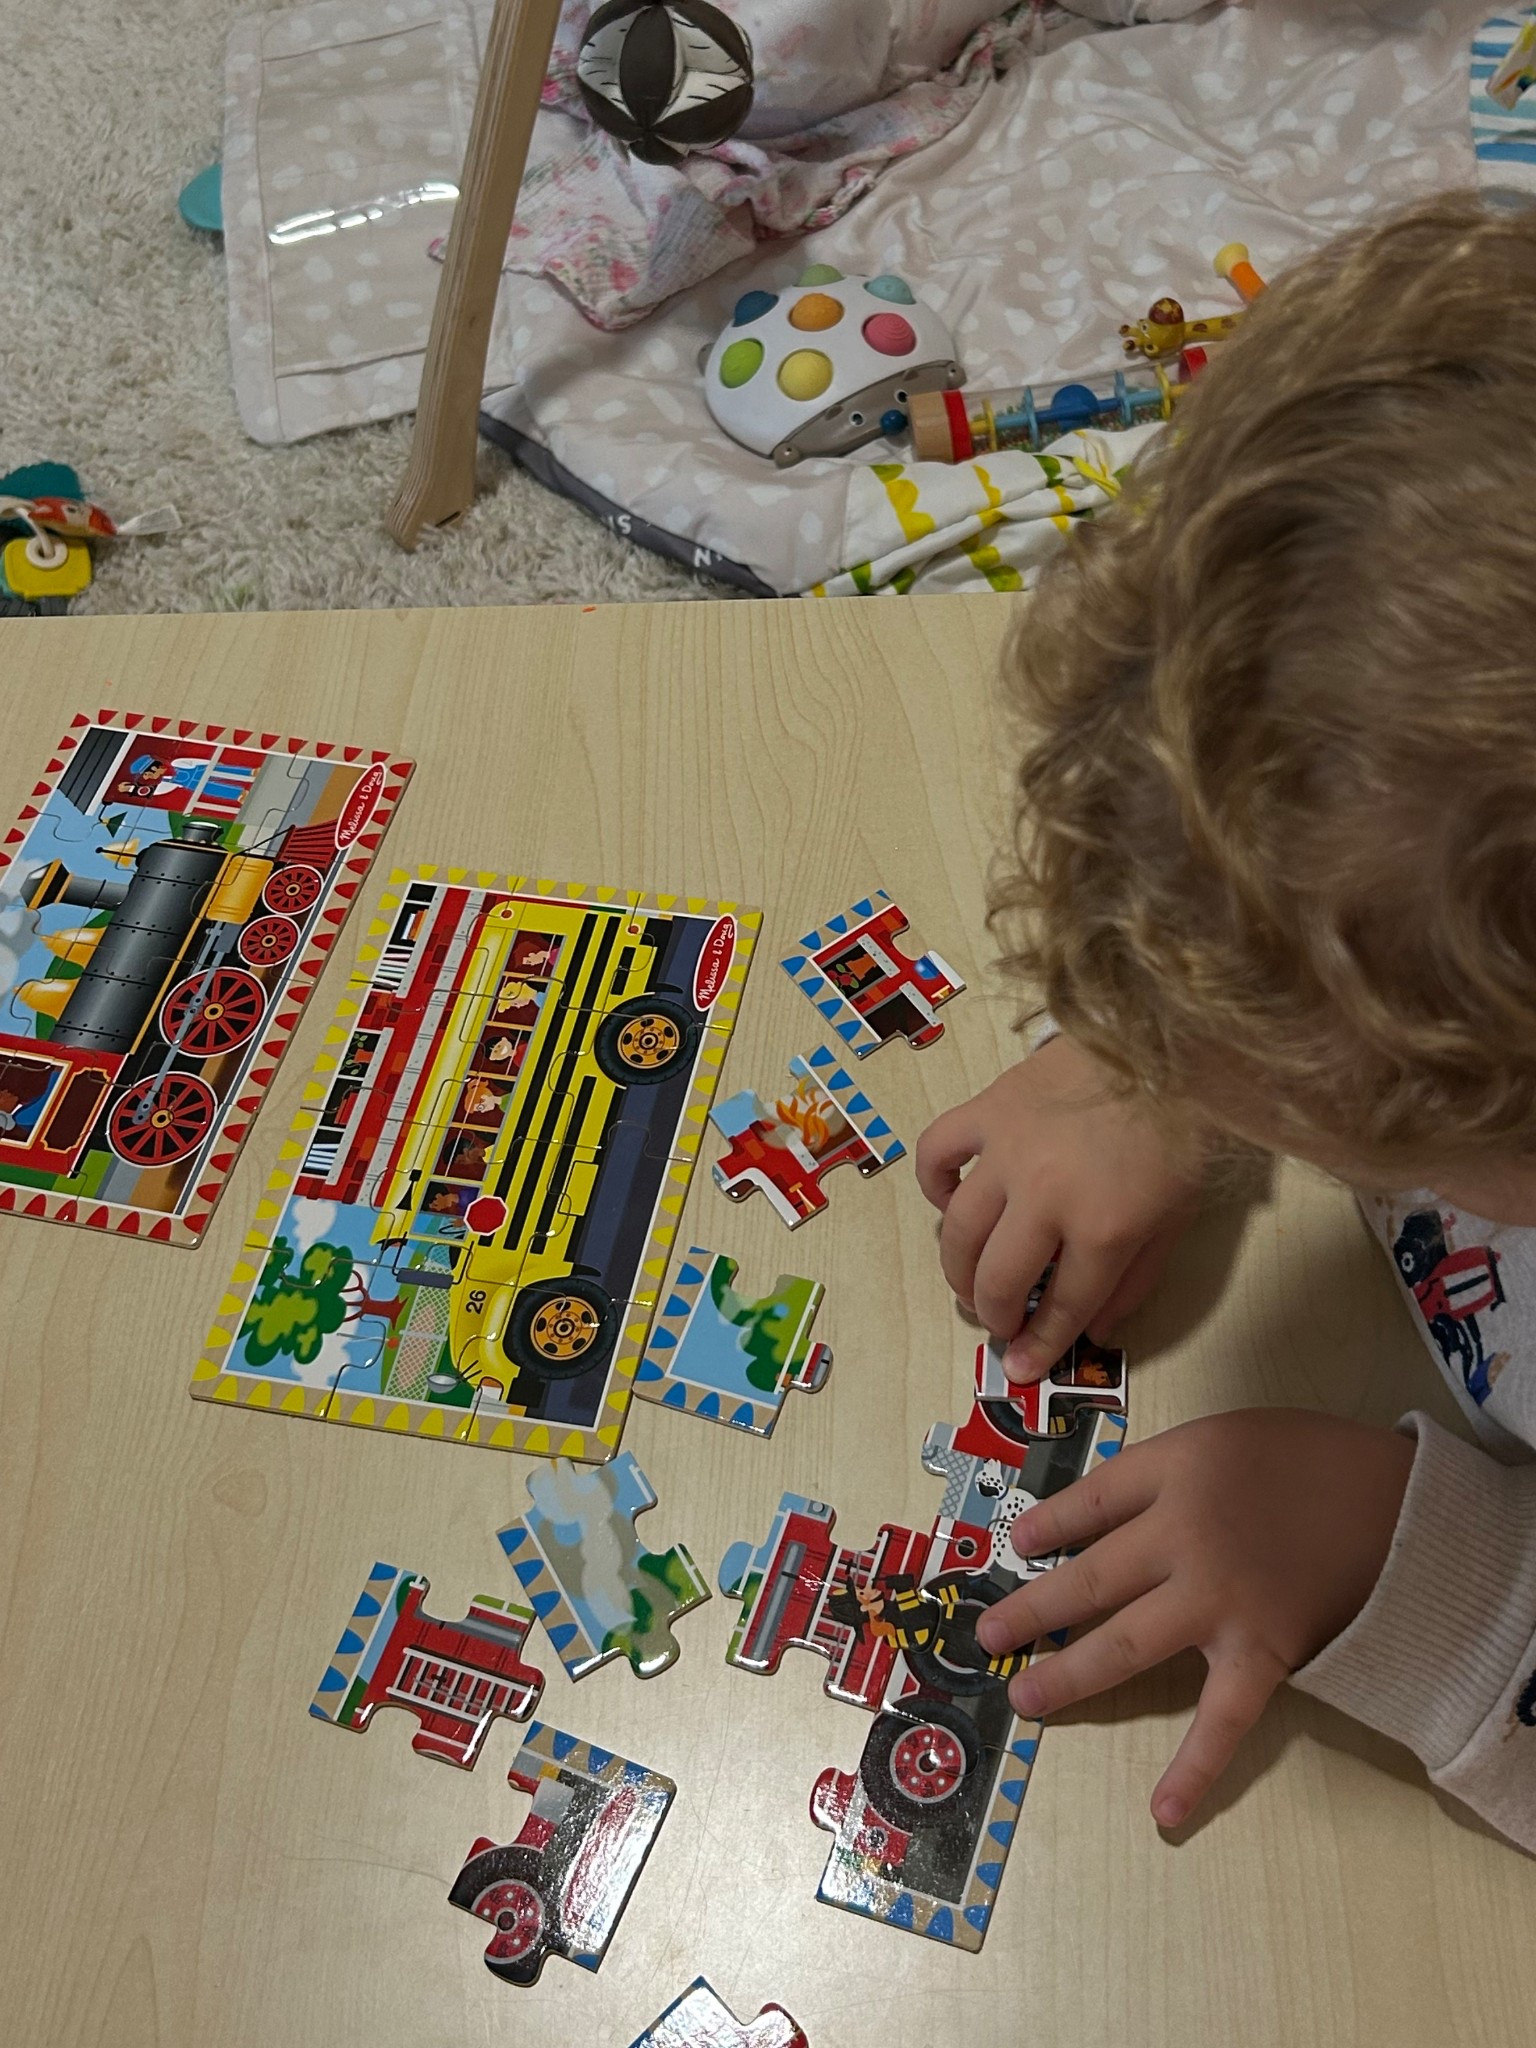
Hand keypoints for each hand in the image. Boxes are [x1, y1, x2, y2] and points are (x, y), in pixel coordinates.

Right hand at [915, 1035, 1203, 1376]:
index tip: (1022, 1367)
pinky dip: (933, 1183)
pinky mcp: (988, 1109)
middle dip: (994, 1315)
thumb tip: (1095, 1328)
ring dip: (957, 1268)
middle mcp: (1047, 1196)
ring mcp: (1009, 1151)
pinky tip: (950, 1199)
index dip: (1040, 1346)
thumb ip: (1135, 1280)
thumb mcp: (1176, 1218)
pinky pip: (936, 1152)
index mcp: (1105, 1227)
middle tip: (998, 1321)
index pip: (1062, 1307)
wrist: (1168, 1040)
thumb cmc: (1182, 1132)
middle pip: (999, 1278)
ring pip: (957, 1230)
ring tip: (970, 1279)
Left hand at [975, 1410, 1414, 1828]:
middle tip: (989, 1636)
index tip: (1017, 1544)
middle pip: (1088, 1578)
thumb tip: (1091, 1516)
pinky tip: (1161, 1812)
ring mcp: (1218, 1600)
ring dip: (1069, 1677)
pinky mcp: (1261, 1652)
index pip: (1090, 1502)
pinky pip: (1221, 1720)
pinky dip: (1193, 1770)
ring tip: (1025, 1700)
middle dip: (1031, 1610)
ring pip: (1125, 1646)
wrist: (1397, 1500)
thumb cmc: (1305, 1459)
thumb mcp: (1220, 1436)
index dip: (1047, 1525)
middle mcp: (1183, 1536)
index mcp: (1172, 1472)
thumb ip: (1157, 1473)